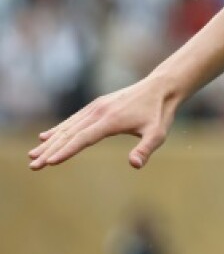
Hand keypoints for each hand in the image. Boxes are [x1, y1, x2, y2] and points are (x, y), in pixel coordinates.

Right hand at [28, 76, 178, 170]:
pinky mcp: (97, 105)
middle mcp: (99, 112)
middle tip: (32, 166)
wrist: (161, 87)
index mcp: (111, 120)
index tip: (49, 163)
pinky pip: (74, 119)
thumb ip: (146, 149)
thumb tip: (134, 165)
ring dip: (50, 141)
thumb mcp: (157, 134)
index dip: (66, 151)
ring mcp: (97, 107)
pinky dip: (59, 129)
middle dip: (50, 151)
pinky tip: (47, 136)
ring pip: (68, 126)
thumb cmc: (160, 113)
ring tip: (33, 155)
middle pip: (70, 134)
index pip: (83, 138)